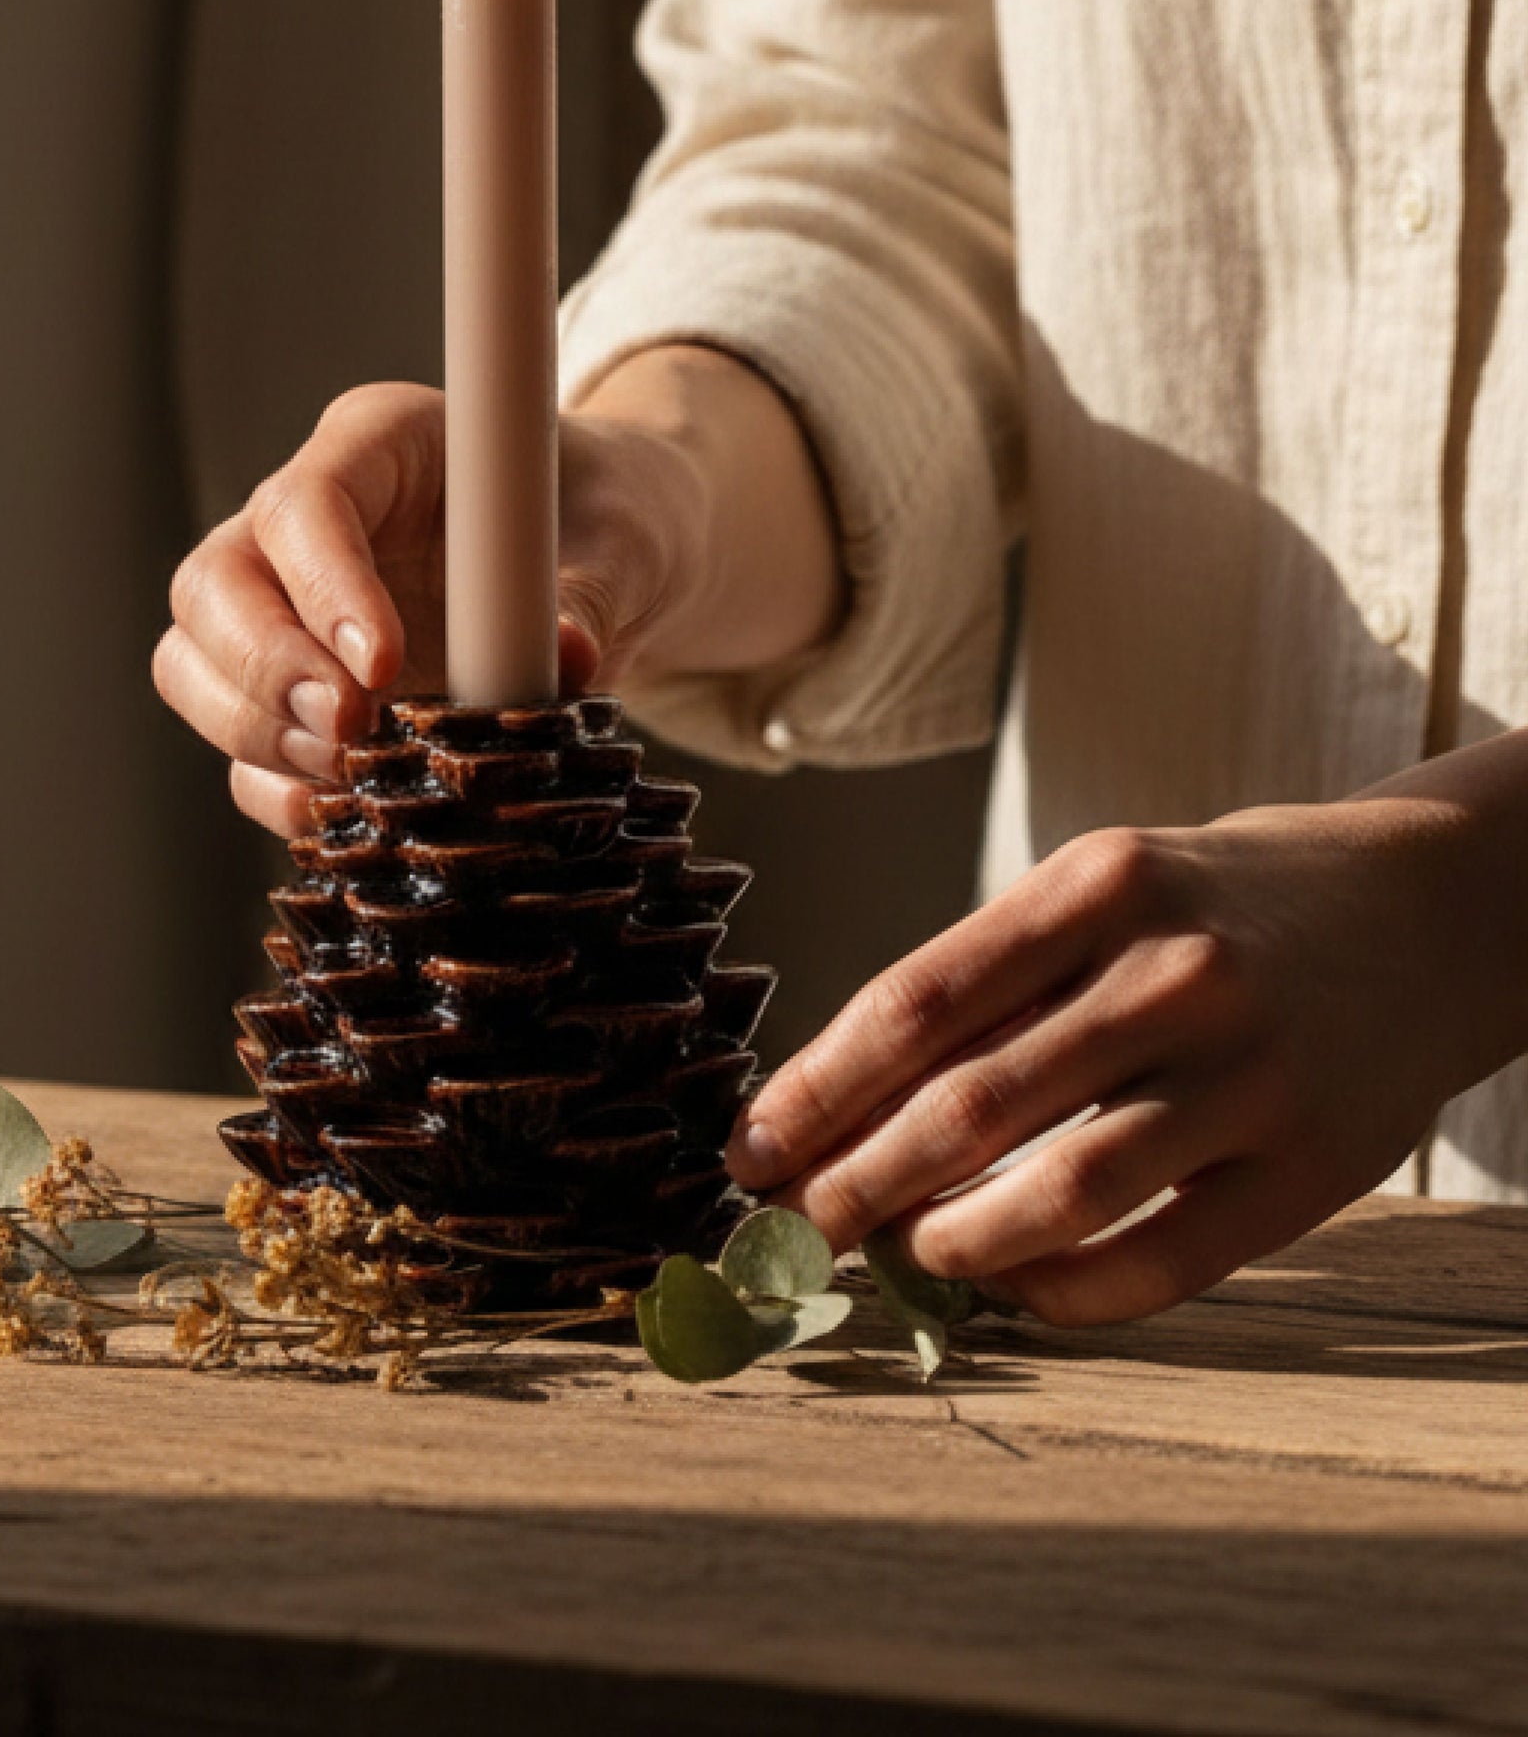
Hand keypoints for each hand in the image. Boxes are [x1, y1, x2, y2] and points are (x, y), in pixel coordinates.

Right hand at [151, 379, 709, 836]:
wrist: (608, 561)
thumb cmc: (607, 518)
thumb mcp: (624, 540)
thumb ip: (590, 595)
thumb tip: (565, 661)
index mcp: (381, 443)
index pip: (306, 502)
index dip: (325, 584)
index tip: (382, 663)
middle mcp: (307, 521)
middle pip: (215, 582)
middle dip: (265, 668)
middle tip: (349, 729)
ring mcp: (286, 607)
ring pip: (196, 662)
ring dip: (257, 731)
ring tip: (349, 769)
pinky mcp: (298, 691)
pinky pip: (240, 744)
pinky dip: (275, 787)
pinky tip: (342, 809)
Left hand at [728, 739, 1527, 1324]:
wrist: (1426, 910)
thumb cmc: (1213, 906)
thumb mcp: (1103, 888)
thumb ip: (994, 978)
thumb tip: (841, 1102)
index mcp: (1099, 884)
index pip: (920, 1000)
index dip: (819, 1088)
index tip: (750, 1150)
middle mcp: (1173, 972)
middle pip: (972, 1104)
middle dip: (858, 1181)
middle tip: (793, 1227)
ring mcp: (1250, 1074)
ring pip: (1062, 1192)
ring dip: (953, 1240)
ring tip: (901, 1250)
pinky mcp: (1311, 1168)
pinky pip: (1164, 1261)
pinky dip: (1065, 1293)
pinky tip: (1012, 1286)